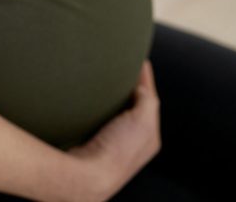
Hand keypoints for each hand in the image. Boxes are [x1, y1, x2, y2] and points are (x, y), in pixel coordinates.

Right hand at [67, 62, 161, 200]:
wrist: (86, 176)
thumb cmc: (117, 151)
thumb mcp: (143, 121)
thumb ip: (147, 100)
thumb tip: (141, 86)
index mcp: (149, 136)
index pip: (149, 99)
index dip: (145, 78)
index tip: (139, 58)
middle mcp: (133, 141)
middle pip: (134, 105)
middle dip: (130, 86)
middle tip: (121, 64)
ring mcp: (111, 142)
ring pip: (115, 111)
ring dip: (112, 95)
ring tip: (105, 77)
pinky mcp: (91, 142)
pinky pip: (98, 116)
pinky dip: (98, 104)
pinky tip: (89, 98)